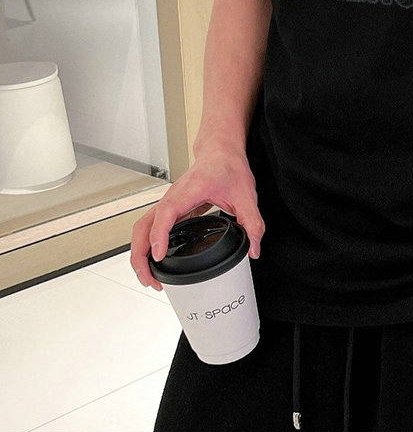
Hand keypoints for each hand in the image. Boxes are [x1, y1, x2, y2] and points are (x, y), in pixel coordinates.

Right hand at [130, 139, 265, 290]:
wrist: (221, 151)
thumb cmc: (229, 166)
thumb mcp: (246, 196)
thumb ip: (253, 223)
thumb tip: (254, 249)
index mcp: (189, 191)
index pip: (166, 213)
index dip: (159, 235)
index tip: (158, 256)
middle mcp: (173, 197)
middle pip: (143, 226)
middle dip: (140, 255)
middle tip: (151, 279)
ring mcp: (168, 202)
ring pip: (142, 227)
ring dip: (139, 252)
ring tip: (150, 276)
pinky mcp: (170, 207)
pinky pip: (149, 227)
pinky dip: (146, 245)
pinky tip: (155, 260)